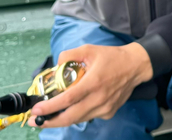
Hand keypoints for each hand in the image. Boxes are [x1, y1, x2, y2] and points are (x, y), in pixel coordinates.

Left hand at [27, 43, 152, 127]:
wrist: (135, 65)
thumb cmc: (112, 57)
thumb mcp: (90, 49)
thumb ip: (70, 55)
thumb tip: (55, 65)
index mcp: (94, 82)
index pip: (68, 99)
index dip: (50, 107)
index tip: (36, 110)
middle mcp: (99, 98)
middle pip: (70, 117)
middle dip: (50, 121)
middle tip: (35, 121)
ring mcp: (105, 108)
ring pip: (78, 119)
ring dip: (62, 119)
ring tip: (50, 116)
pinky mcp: (109, 112)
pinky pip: (89, 116)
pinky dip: (78, 114)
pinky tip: (75, 107)